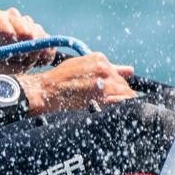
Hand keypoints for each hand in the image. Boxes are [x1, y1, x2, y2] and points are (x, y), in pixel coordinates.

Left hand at [0, 7, 57, 79]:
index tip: (4, 49)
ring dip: (30, 52)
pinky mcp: (42, 33)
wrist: (3, 78)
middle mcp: (10, 15)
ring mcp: (27, 23)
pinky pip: (48, 41)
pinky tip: (32, 62)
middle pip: (24, 28)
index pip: (2, 21)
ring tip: (20, 62)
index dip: (5, 37)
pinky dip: (42, 54)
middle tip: (12, 59)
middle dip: (19, 47)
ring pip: (37, 33)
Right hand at [17, 52, 136, 114]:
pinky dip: (120, 110)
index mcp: (100, 60)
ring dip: (120, 104)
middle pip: (124, 86)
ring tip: (106, 109)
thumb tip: (130, 70)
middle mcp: (105, 70)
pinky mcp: (103, 100)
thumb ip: (108, 68)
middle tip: (104, 105)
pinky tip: (112, 114)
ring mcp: (105, 86)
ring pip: (126, 96)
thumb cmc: (58, 81)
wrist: (44, 93)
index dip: (115, 87)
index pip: (119, 76)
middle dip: (119, 96)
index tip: (107, 94)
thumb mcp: (81, 66)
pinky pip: (122, 106)